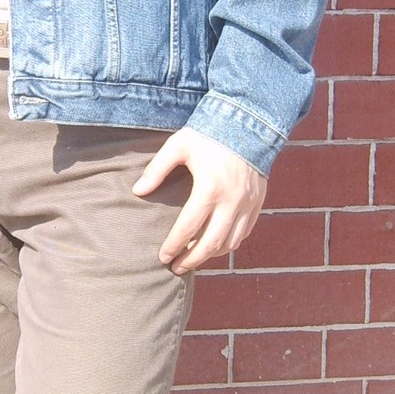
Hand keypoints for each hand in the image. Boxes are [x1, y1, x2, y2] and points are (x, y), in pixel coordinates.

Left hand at [132, 127, 267, 273]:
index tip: (162, 257)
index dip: (174, 246)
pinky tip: (215, 245)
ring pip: (230, 243)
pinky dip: (229, 244)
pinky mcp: (257, 203)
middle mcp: (231, 201)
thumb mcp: (178, 146)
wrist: (249, 124)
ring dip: (210, 255)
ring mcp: (247, 204)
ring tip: (193, 259)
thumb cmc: (209, 134)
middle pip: (210, 243)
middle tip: (176, 268)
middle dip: (192, 260)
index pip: (188, 228)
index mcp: (209, 189)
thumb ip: (156, 169)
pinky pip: (244, 233)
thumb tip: (137, 192)